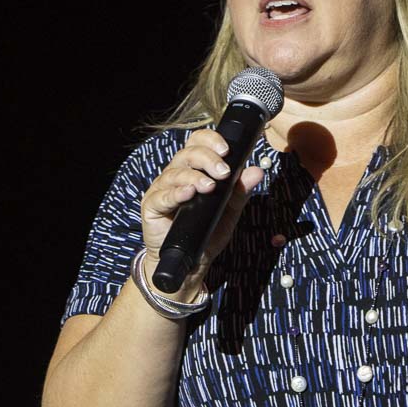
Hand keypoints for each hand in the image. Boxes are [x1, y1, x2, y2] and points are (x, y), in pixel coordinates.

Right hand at [139, 128, 265, 289]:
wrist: (190, 265)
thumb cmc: (206, 234)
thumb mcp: (229, 212)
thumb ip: (240, 192)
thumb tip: (256, 171)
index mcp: (193, 171)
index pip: (197, 144)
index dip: (210, 141)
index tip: (227, 150)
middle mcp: (175, 176)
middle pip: (186, 154)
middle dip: (207, 159)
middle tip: (223, 172)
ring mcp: (161, 190)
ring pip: (174, 172)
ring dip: (194, 176)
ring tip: (210, 187)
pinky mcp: (151, 207)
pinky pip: (161, 196)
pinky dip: (175, 193)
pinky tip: (188, 193)